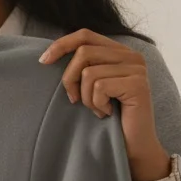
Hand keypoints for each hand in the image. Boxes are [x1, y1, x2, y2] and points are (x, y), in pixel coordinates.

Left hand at [38, 29, 170, 180]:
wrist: (132, 145)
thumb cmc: (107, 116)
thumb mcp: (90, 87)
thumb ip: (81, 67)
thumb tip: (47, 56)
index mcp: (119, 52)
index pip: (85, 35)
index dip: (61, 45)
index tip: (43, 61)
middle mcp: (132, 56)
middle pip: (83, 53)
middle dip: (70, 79)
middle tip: (74, 100)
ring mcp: (137, 69)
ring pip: (89, 73)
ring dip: (86, 97)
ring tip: (97, 109)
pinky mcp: (138, 84)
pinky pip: (100, 87)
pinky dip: (96, 104)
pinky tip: (106, 113)